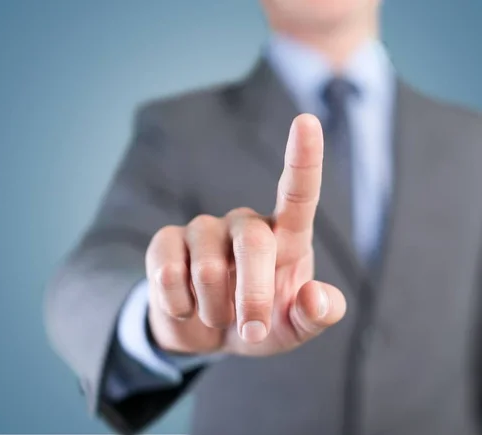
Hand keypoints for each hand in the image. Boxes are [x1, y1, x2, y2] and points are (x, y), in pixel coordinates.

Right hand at [146, 114, 346, 356]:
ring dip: (215, 310)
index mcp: (286, 237)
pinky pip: (167, 275)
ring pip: (208, 269)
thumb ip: (315, 316)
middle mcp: (246, 223)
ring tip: (218, 316)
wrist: (207, 334)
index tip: (307, 120)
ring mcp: (204, 229)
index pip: (297, 192)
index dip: (303, 158)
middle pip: (253, 243)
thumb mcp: (294, 329)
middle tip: (252, 330)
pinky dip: (180, 306)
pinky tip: (186, 305)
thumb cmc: (261, 324)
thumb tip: (316, 299)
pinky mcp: (166, 242)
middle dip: (252, 297)